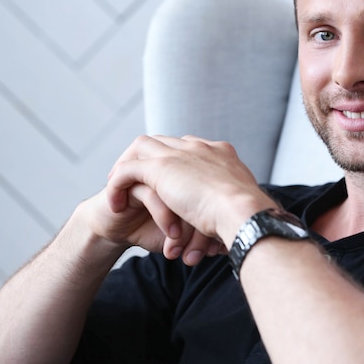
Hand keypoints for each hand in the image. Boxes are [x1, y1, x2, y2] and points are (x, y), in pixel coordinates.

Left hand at [105, 135, 276, 261]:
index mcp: (221, 154)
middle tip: (138, 181)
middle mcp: (200, 148)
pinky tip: (115, 203)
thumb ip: (229, 204)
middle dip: (150, 160)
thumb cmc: (249, 218)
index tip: (169, 182)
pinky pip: (128, 170)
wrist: (244, 213)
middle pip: (166, 142)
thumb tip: (226, 222)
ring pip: (142, 147)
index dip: (177, 161)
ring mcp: (180, 154)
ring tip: (118, 186)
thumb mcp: (241, 205)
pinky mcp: (161, 167)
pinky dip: (118, 184)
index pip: (192, 148)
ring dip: (128, 165)